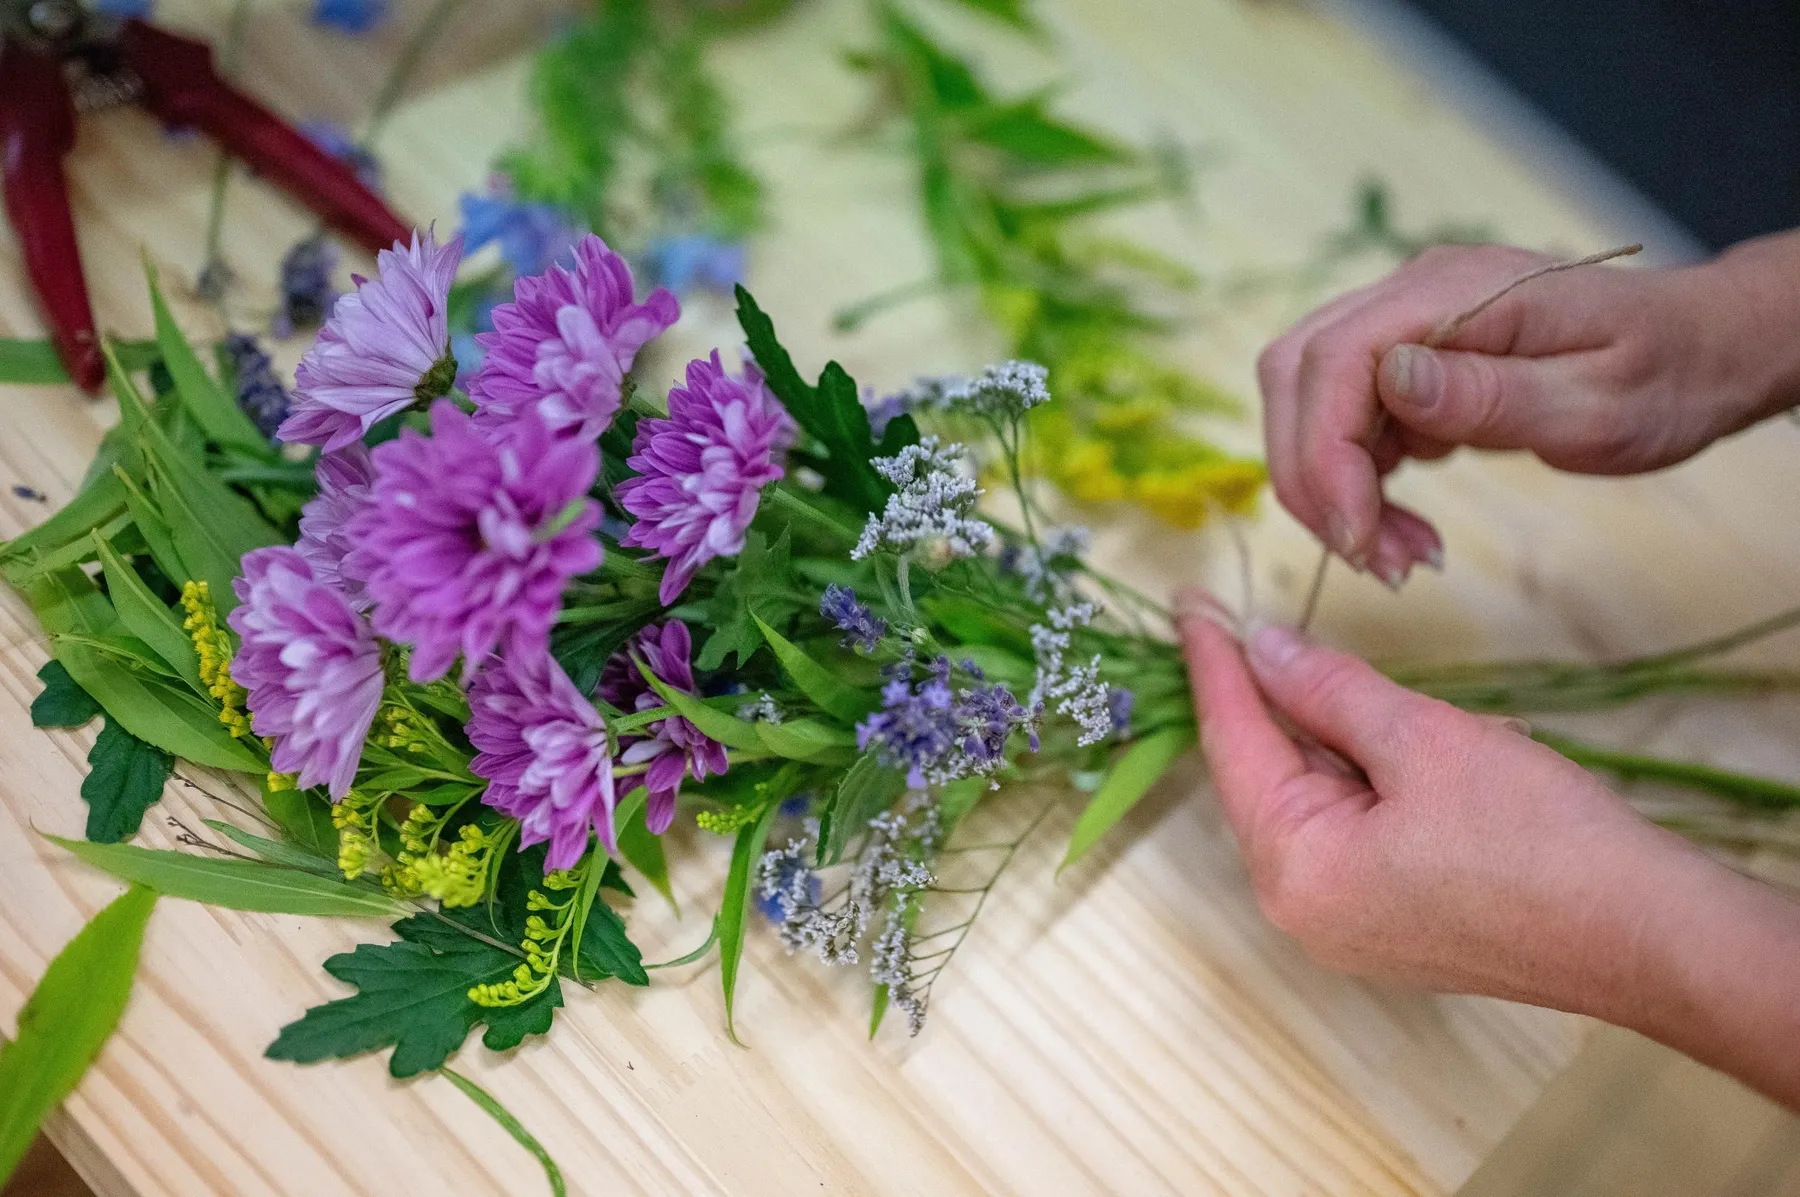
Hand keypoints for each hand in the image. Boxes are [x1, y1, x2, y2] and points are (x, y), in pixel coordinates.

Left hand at [1176, 590, 1799, 1108]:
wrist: (1652, 937)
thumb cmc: (1537, 840)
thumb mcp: (1422, 738)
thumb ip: (1328, 689)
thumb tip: (1262, 647)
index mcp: (1293, 867)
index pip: (1232, 741)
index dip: (1212, 662)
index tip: (1189, 601)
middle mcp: (1305, 907)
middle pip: (1275, 771)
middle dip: (1298, 700)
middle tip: (1281, 625)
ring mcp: (1352, 923)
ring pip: (1328, 794)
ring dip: (1364, 737)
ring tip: (1425, 713)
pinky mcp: (1398, 922)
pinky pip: (1368, 826)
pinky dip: (1396, 776)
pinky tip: (1457, 749)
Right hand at [1257, 236, 1799, 583]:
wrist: (1697, 350)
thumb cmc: (1662, 375)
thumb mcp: (1595, 402)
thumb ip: (1489, 393)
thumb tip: (1391, 381)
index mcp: (1456, 292)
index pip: (1335, 360)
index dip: (1325, 454)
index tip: (1358, 535)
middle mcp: (1412, 293)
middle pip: (1297, 375)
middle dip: (1312, 477)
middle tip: (1369, 554)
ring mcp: (1404, 323)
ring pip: (1309, 401)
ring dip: (1329, 488)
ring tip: (1396, 552)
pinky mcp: (1405, 359)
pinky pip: (1344, 418)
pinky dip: (1354, 482)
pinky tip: (1401, 521)